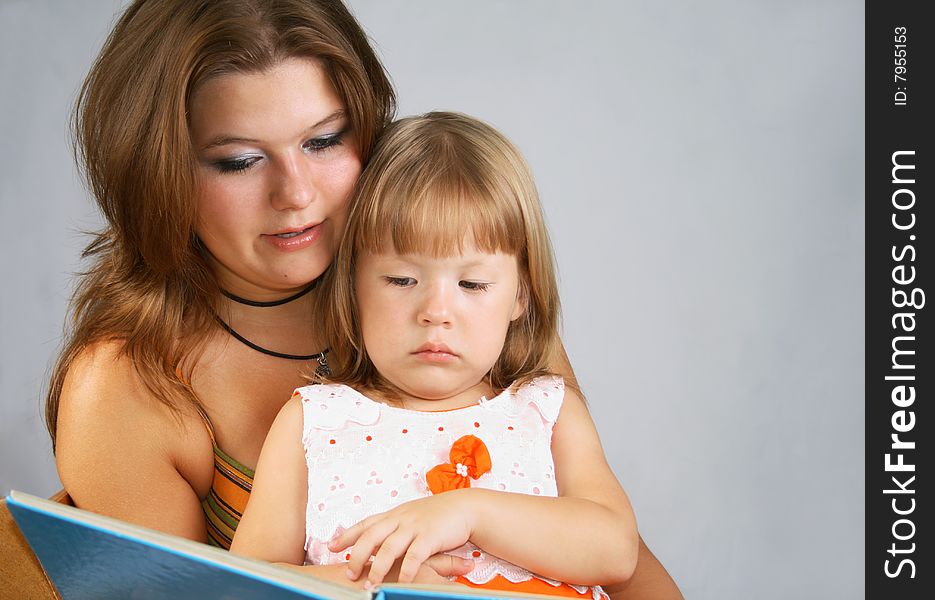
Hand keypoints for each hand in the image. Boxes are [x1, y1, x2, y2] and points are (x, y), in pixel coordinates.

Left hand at [329, 490, 475, 585]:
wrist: (464, 507)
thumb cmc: (438, 515)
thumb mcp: (411, 516)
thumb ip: (394, 527)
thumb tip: (376, 543)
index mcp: (394, 514)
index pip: (366, 524)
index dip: (347, 535)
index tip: (331, 546)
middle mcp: (400, 519)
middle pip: (371, 536)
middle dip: (357, 556)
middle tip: (349, 573)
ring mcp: (414, 527)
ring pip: (388, 548)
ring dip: (377, 568)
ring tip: (370, 585)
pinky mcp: (430, 537)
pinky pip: (414, 556)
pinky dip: (406, 571)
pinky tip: (401, 583)